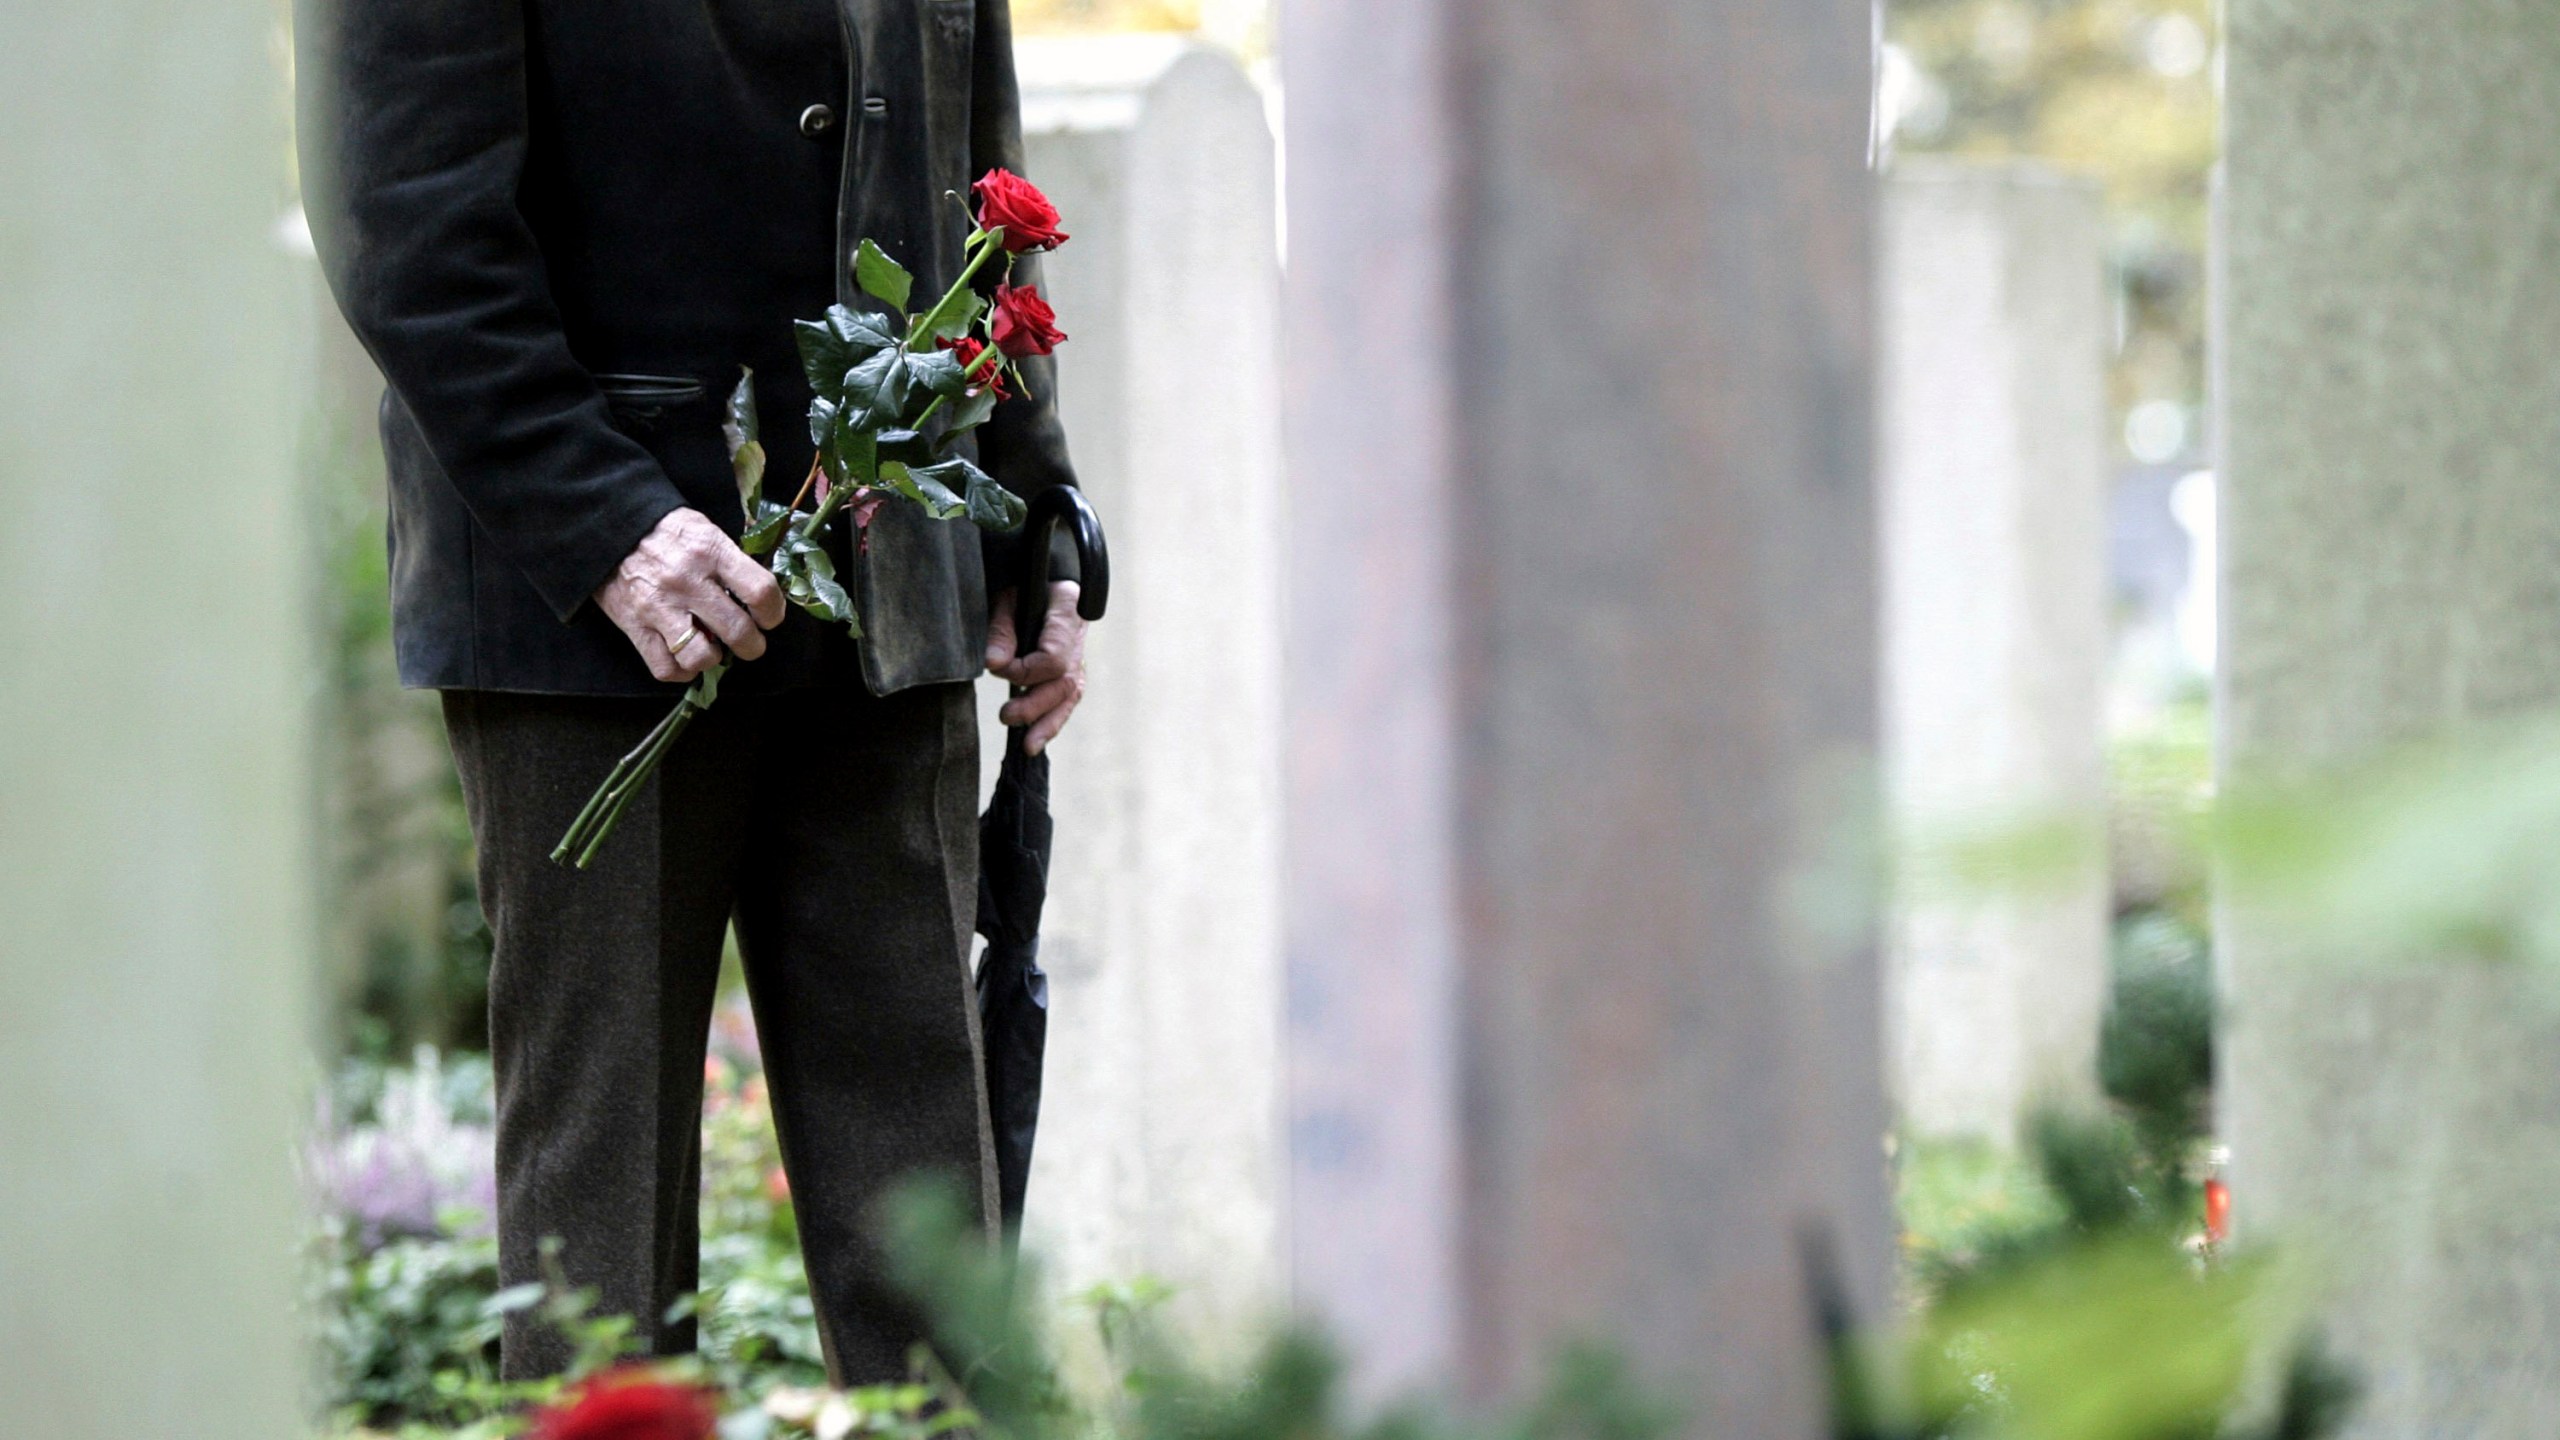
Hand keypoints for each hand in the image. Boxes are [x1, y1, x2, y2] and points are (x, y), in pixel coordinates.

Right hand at [594, 508, 786, 682]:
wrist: (607, 526)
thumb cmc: (664, 529)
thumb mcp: (705, 529)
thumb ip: (731, 560)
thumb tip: (759, 595)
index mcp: (710, 551)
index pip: (759, 590)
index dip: (773, 611)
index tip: (769, 617)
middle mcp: (686, 581)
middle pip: (737, 631)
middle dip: (753, 645)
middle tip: (750, 642)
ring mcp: (658, 607)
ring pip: (701, 656)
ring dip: (714, 658)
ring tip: (713, 648)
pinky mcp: (634, 626)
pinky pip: (665, 668)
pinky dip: (681, 670)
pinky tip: (686, 657)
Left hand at [986, 580, 1088, 755]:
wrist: (1038, 579)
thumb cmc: (1019, 585)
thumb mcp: (1006, 598)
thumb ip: (1001, 630)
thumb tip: (994, 664)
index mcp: (1068, 609)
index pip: (1055, 656)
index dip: (1027, 670)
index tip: (997, 667)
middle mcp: (1079, 636)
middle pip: (1065, 681)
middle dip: (1036, 704)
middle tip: (1006, 715)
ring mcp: (1079, 655)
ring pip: (1070, 696)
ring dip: (1048, 723)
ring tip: (1027, 747)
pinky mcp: (1071, 671)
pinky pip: (1067, 700)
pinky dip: (1051, 722)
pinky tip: (1035, 742)